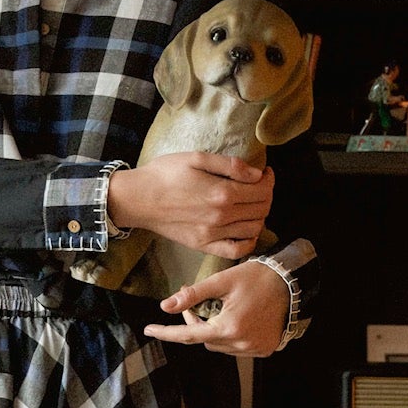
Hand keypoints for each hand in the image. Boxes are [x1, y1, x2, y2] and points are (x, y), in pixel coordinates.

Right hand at [108, 153, 273, 260]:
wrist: (138, 198)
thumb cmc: (164, 174)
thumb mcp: (196, 157)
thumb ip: (230, 165)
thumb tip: (257, 175)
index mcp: (222, 192)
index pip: (261, 190)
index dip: (269, 180)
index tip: (265, 172)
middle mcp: (222, 216)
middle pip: (261, 209)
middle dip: (267, 195)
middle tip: (260, 186)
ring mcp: (213, 234)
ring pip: (254, 229)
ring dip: (260, 215)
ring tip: (252, 203)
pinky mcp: (204, 245)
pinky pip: (236, 250)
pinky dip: (249, 241)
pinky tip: (247, 229)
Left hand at [144, 261, 289, 356]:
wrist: (292, 283)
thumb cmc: (257, 277)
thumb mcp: (222, 281)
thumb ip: (193, 295)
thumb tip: (165, 306)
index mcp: (228, 328)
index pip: (188, 335)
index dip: (166, 332)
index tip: (148, 330)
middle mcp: (241, 344)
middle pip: (204, 339)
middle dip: (196, 322)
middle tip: (195, 302)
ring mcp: (254, 350)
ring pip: (219, 345)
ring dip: (213, 330)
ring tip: (219, 308)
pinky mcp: (264, 349)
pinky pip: (237, 348)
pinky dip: (230, 336)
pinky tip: (237, 318)